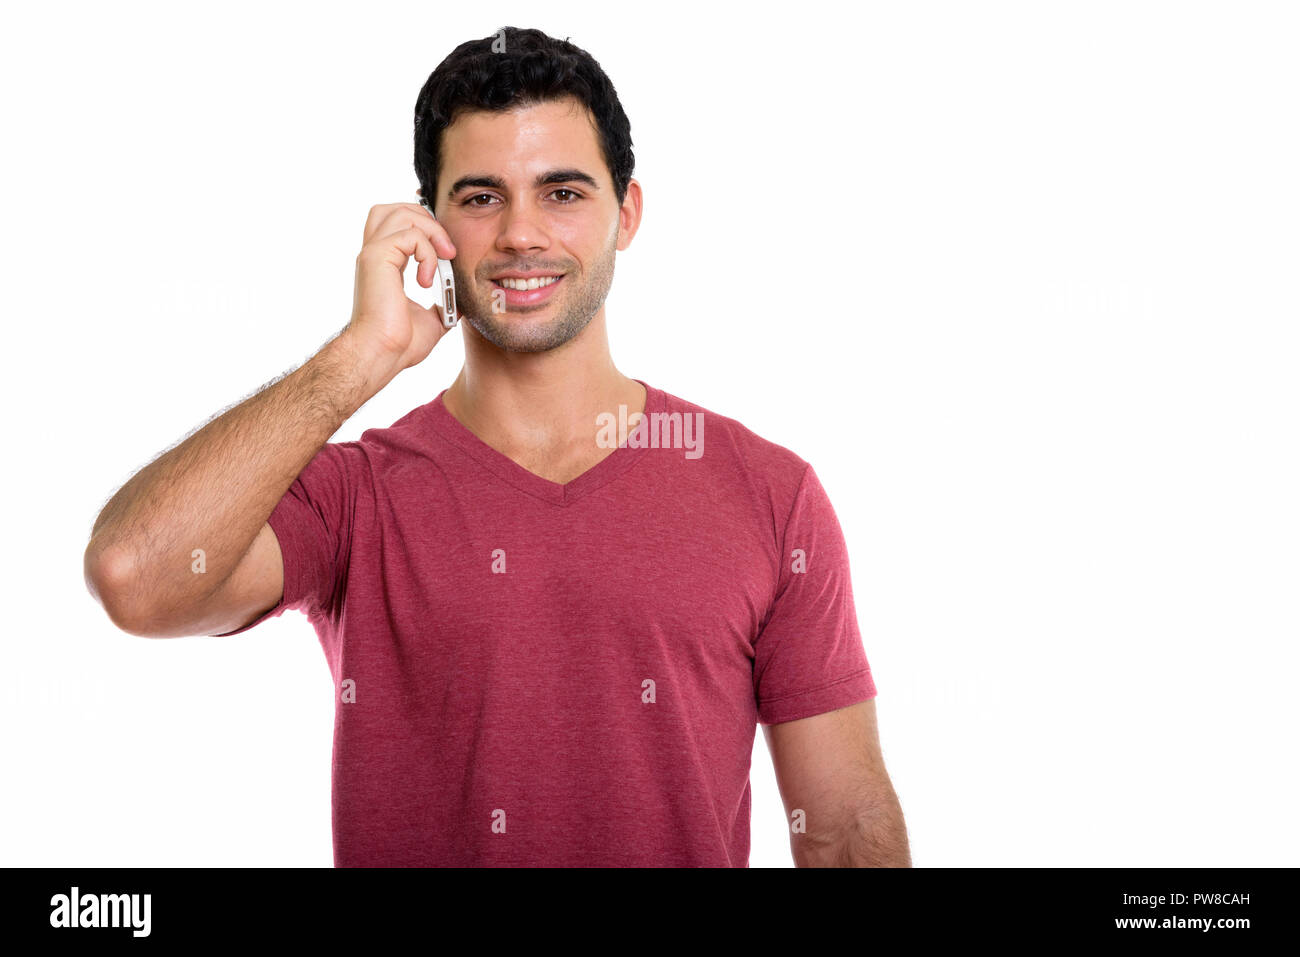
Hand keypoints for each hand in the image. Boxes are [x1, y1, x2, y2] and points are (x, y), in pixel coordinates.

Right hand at [345, 203, 457, 375]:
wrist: (382, 354)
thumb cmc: (400, 344)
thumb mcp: (432, 318)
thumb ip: (444, 302)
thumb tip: (463, 300)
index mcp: (386, 264)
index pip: (400, 224)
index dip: (427, 228)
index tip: (449, 254)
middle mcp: (375, 254)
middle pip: (397, 208)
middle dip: (429, 220)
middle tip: (448, 251)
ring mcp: (373, 253)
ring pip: (403, 213)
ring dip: (431, 232)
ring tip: (443, 259)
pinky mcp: (376, 258)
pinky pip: (410, 235)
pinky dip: (428, 254)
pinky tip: (427, 280)